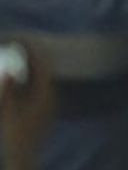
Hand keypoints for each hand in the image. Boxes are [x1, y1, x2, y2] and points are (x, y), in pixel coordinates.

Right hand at [0, 43, 54, 169]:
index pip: (43, 66)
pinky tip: (20, 77)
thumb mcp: (6, 113)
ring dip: (32, 67)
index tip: (23, 40)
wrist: (23, 156)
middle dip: (33, 56)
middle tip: (20, 45)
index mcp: (44, 95)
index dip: (34, 51)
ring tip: (19, 56)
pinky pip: (39, 87)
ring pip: (43, 79)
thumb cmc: (14, 135)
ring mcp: (49, 103)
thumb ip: (7, 91)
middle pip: (45, 70)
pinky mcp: (44, 110)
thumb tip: (8, 71)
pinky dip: (31, 78)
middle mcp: (51, 97)